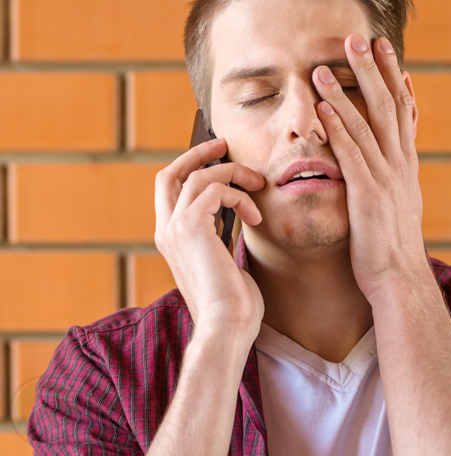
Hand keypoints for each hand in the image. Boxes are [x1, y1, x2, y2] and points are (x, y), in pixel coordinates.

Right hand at [154, 139, 265, 341]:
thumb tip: (238, 217)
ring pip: (198, 176)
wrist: (227, 327)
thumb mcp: (223, 262)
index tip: (217, 156)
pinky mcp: (191, 227)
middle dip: (198, 153)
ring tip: (258, 185)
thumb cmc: (232, 303)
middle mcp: (166, 230)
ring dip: (233, 174)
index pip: (170, 189)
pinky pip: (214, 190)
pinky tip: (256, 217)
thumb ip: (220, 236)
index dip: (190, 167)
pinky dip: (239, 197)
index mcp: (171, 238)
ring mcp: (175, 228)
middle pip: (171, 172)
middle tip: (224, 144)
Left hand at [312, 34, 428, 301]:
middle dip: (376, 72)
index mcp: (406, 168)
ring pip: (366, 124)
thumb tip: (388, 169)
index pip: (404, 115)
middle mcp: (399, 166)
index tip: (390, 55)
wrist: (399, 280)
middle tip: (363, 40)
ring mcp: (385, 179)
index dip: (396, 82)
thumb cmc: (392, 249)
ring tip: (330, 62)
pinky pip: (350, 153)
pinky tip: (323, 104)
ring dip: (348, 90)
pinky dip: (338, 126)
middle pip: (389, 108)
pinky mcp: (368, 194)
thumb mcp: (397, 208)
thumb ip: (391, 182)